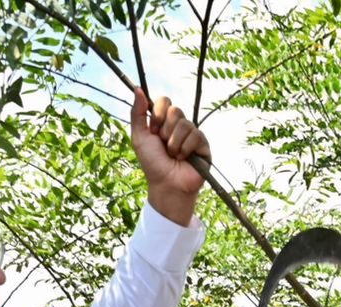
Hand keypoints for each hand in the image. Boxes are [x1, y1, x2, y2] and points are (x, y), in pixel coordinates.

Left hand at [130, 89, 210, 225]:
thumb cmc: (152, 162)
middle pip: (175, 110)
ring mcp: (193, 134)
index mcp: (164, 121)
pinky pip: (196, 136)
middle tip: (163, 145)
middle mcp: (179, 125)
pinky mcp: (203, 145)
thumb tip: (137, 88)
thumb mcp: (139, 136)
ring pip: (185, 124)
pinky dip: (185, 149)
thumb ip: (137, 113)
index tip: (153, 130)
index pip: (164, 101)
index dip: (158, 113)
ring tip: (173, 155)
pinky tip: (184, 159)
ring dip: (174, 143)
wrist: (166, 184)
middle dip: (166, 130)